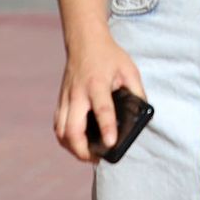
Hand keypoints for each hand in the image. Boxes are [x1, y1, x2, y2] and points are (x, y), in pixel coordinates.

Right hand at [54, 33, 144, 163]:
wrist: (84, 41)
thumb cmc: (110, 56)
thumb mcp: (130, 69)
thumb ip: (137, 91)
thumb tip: (142, 114)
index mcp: (97, 84)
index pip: (102, 110)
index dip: (106, 128)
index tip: (110, 144)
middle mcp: (78, 93)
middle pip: (72, 128)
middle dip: (81, 149)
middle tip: (96, 158)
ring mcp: (66, 98)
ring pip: (60, 130)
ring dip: (71, 147)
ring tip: (88, 155)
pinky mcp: (60, 100)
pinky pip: (58, 125)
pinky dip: (65, 138)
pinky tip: (77, 144)